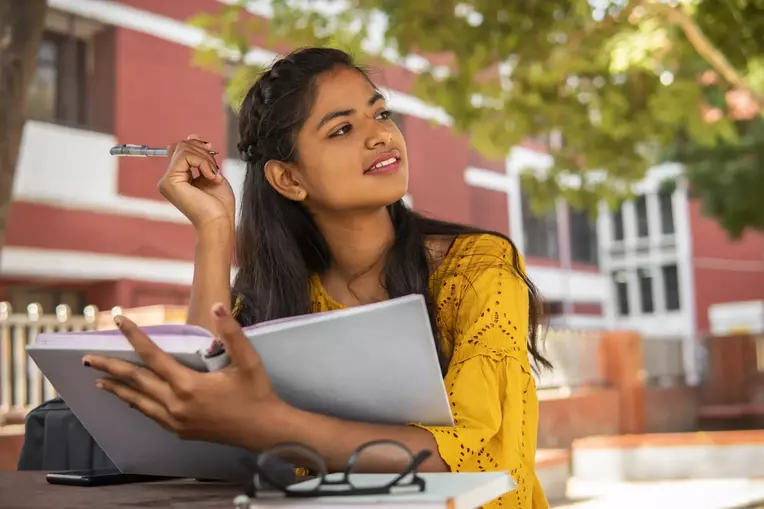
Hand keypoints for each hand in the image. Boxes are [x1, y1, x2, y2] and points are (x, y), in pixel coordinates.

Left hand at [83, 304, 288, 448]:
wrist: (263, 431)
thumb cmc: (256, 393)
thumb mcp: (248, 360)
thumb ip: (231, 333)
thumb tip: (217, 307)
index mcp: (188, 385)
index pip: (152, 356)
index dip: (134, 336)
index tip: (118, 321)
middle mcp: (176, 404)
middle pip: (135, 381)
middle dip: (109, 367)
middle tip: (86, 358)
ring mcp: (175, 420)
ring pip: (138, 401)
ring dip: (117, 389)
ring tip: (99, 380)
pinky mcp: (180, 430)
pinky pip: (150, 414)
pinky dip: (135, 404)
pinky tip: (130, 399)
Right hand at [158, 134, 235, 229]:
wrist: (219, 222)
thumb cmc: (219, 205)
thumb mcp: (212, 173)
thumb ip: (201, 157)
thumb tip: (192, 135)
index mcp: (177, 177)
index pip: (181, 149)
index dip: (197, 146)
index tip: (211, 150)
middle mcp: (168, 179)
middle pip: (182, 146)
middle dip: (203, 152)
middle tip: (215, 169)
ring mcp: (167, 181)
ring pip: (184, 149)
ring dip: (206, 159)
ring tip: (215, 176)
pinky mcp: (169, 182)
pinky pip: (185, 157)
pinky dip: (204, 164)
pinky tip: (211, 177)